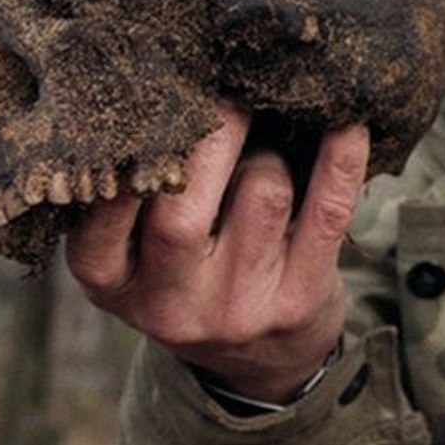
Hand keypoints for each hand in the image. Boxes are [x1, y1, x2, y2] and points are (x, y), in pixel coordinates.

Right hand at [65, 102, 370, 402]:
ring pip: (261, 193)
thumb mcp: (138, 256)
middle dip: (210, 136)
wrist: (262, 359)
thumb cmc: (193, 276)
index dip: (123, 164)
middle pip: (180, 211)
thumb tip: (171, 85)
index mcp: (113, 285)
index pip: (97, 226)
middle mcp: (169, 305)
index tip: (147, 105)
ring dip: (268, 153)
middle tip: (226, 93)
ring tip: (265, 148)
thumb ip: (138, 196)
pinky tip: (347, 123)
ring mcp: (237, 308)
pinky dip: (340, 158)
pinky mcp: (299, 300)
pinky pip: (328, 210)